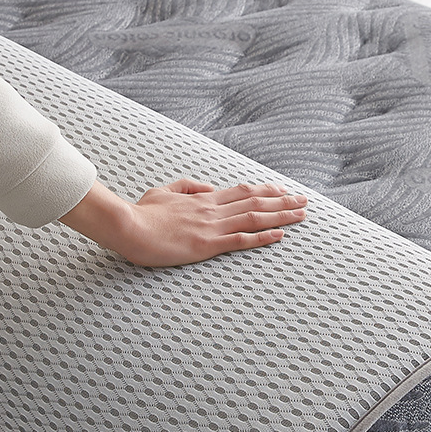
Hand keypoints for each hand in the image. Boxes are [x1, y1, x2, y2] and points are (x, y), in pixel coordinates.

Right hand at [60, 178, 306, 266]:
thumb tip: (207, 188)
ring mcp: (212, 226)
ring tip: (301, 214)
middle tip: (303, 200)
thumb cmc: (141, 213)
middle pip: (255, 202)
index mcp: (203, 199)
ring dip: (281, 216)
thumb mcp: (163, 192)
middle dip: (283, 201)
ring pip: (255, 218)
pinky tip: (281, 235)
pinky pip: (242, 240)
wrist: (127, 226)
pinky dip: (263, 237)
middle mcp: (213, 209)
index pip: (241, 192)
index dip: (265, 191)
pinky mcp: (208, 244)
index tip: (282, 190)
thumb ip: (186, 187)